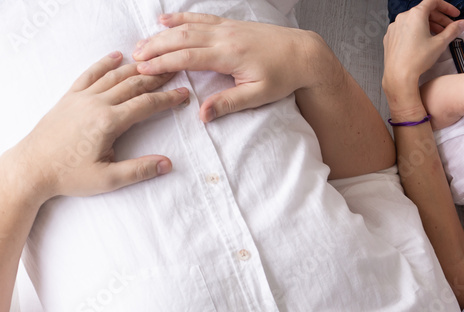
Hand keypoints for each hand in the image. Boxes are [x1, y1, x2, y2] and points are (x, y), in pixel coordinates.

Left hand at [15, 52, 187, 201]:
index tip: (184, 93)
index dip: (168, 98)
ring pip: (114, 76)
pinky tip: (116, 57)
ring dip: (136, 68)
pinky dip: (104, 64)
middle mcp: (96, 104)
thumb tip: (167, 164)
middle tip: (175, 69)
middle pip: (133, 84)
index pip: (146, 104)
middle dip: (156, 77)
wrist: (32, 167)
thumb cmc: (68, 175)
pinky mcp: (69, 98)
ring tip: (154, 62)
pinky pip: (90, 75)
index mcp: (108, 122)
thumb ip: (139, 170)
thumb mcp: (108, 179)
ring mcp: (81, 98)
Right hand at [133, 13, 327, 121]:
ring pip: (187, 27)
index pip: (187, 58)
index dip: (162, 63)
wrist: (303, 53)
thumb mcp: (259, 96)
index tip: (143, 70)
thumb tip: (203, 115)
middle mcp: (224, 37)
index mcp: (229, 55)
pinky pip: (200, 17)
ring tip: (142, 44)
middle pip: (180, 39)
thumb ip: (229, 103)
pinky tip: (165, 20)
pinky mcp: (230, 24)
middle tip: (133, 59)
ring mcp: (226, 27)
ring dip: (162, 35)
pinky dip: (180, 18)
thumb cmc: (283, 77)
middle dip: (155, 48)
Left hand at [383, 0, 463, 102]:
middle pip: (425, 12)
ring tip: (437, 37)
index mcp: (416, 14)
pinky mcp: (390, 37)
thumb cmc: (417, 60)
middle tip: (449, 28)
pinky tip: (422, 42)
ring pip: (414, 21)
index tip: (454, 14)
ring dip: (428, 25)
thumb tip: (463, 23)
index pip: (433, 2)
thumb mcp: (440, 43)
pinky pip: (405, 29)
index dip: (446, 7)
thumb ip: (453, 30)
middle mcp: (403, 17)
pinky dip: (416, 32)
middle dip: (439, 19)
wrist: (399, 75)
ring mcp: (395, 27)